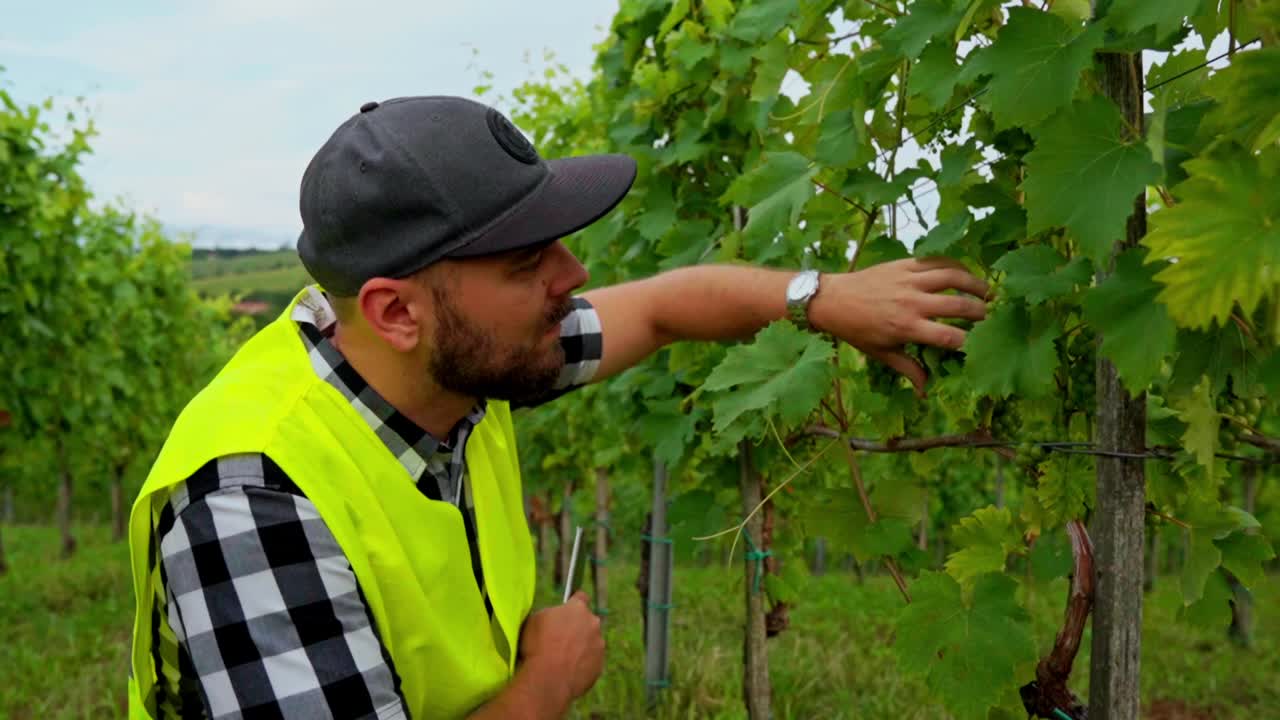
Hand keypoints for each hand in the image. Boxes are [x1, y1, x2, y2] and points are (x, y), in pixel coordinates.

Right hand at [518, 592, 604, 704]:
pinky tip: (568, 671)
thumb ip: (550, 614)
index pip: (581, 597)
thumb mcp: (535, 620)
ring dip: (582, 646)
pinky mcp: (600, 665)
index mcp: (577, 609)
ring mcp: (599, 645)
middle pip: (588, 621)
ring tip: (563, 658)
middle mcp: (593, 623)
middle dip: (578, 627)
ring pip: (591, 641)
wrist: (548, 678)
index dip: (574, 602)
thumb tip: (554, 616)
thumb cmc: (538, 645)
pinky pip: (592, 661)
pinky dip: (583, 663)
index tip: (568, 609)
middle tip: (561, 639)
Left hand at [808, 258, 989, 394]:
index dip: (970, 342)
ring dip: (975, 284)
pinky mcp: (905, 264)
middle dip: (981, 312)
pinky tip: (966, 274)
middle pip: (958, 305)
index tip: (982, 346)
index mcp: (906, 328)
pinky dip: (955, 266)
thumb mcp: (881, 353)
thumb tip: (925, 391)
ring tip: (990, 292)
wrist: (833, 299)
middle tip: (993, 317)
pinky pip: (937, 262)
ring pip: (952, 277)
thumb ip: (908, 368)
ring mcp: (909, 281)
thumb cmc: (856, 330)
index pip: (949, 336)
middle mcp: (911, 303)